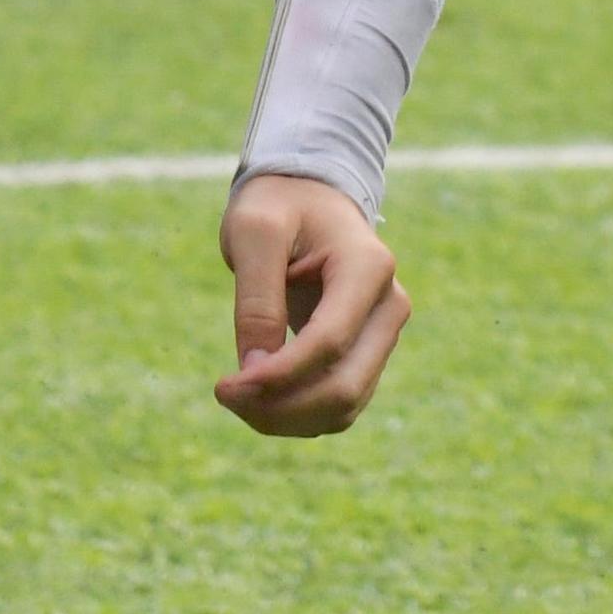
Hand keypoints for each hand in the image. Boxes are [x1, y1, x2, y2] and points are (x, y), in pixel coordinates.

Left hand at [214, 172, 410, 436]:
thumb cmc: (278, 204)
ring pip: (344, 406)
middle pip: (345, 387)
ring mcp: (383, 332)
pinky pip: (339, 404)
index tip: (225, 385)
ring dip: (286, 418)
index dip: (278, 375)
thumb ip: (256, 299)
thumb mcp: (254, 232)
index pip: (329, 342)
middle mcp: (388, 304)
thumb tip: (255, 373)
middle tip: (224, 393)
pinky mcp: (368, 353)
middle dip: (281, 407)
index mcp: (368, 266)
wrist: (307, 195)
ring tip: (234, 395)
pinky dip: (297, 414)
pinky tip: (256, 395)